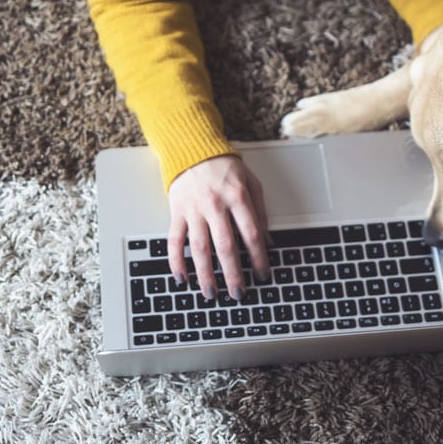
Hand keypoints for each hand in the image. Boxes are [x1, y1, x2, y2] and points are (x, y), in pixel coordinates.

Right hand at [167, 155, 269, 300]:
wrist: (193, 150)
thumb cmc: (224, 167)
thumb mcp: (251, 182)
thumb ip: (260, 211)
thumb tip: (267, 241)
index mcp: (237, 197)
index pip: (251, 234)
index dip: (258, 258)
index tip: (262, 275)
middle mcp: (215, 204)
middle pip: (225, 246)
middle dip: (233, 274)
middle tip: (238, 294)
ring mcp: (194, 209)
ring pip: (199, 248)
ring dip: (205, 274)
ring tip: (211, 293)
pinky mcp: (177, 211)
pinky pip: (174, 240)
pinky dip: (176, 261)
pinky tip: (182, 277)